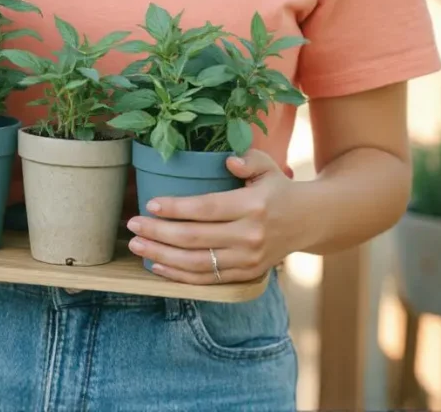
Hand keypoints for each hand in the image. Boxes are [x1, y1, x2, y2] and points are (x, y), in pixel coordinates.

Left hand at [126, 149, 300, 284]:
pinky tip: (157, 267)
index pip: (207, 208)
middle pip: (195, 239)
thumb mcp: (267, 165)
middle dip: (158, 233)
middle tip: (132, 225)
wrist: (308, 221)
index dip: (177, 208)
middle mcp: (249, 236)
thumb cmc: (278, 188)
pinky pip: (207, 280)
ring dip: (162, 257)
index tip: (150, 203)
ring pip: (197, 263)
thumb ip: (248, 159)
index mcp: (253, 206)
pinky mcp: (245, 275)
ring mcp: (247, 261)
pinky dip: (179, 276)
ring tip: (137, 246)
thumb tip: (228, 161)